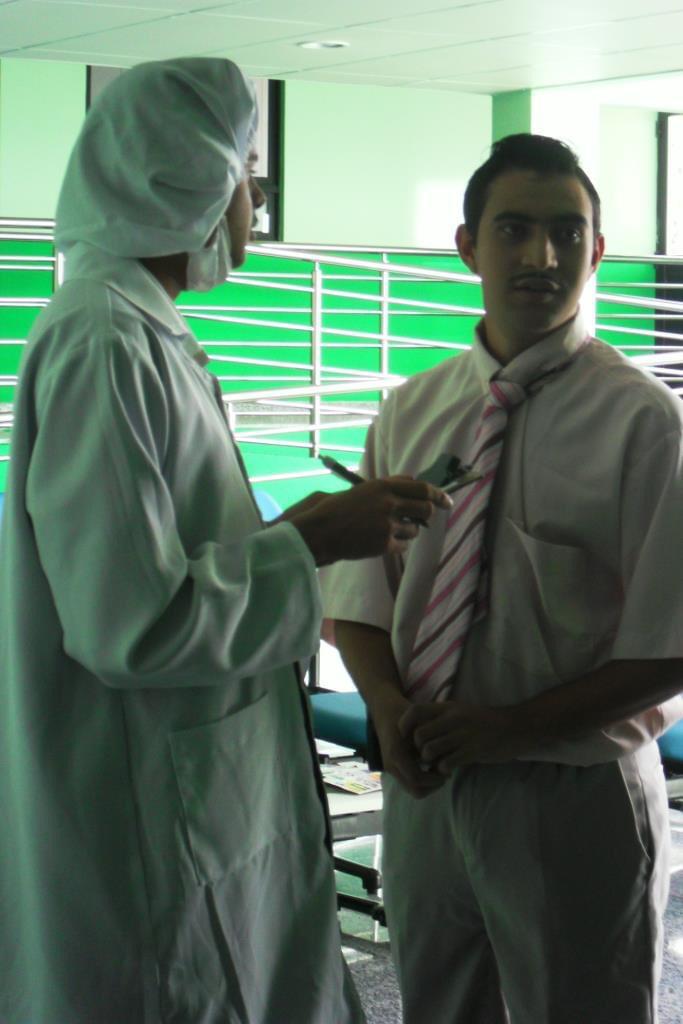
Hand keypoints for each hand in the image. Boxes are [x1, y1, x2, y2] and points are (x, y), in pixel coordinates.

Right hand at [284, 477, 452, 565]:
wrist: (321, 531)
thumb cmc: (337, 509)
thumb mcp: (363, 490)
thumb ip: (388, 485)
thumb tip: (413, 481)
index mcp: (383, 486)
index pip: (421, 488)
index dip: (437, 495)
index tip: (446, 500)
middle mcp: (388, 503)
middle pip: (425, 509)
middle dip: (427, 514)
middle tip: (424, 518)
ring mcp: (387, 524)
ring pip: (414, 529)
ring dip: (407, 530)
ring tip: (387, 530)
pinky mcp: (384, 544)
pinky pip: (403, 545)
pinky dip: (396, 544)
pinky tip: (381, 542)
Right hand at [372, 694, 446, 798]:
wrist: (385, 710)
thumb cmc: (403, 714)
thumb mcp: (419, 726)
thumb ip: (430, 745)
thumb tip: (443, 762)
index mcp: (396, 755)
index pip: (417, 779)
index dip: (435, 779)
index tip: (447, 771)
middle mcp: (391, 765)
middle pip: (415, 791)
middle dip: (433, 786)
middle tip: (445, 775)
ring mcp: (391, 768)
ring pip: (412, 789)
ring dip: (428, 784)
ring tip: (439, 771)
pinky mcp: (393, 767)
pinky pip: (409, 782)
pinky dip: (422, 780)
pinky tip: (431, 767)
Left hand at [399, 700, 529, 772]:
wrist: (515, 728)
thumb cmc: (484, 722)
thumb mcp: (461, 712)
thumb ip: (441, 719)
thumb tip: (417, 732)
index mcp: (448, 708)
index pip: (415, 711)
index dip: (405, 725)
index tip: (407, 738)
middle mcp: (453, 719)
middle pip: (419, 735)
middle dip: (418, 749)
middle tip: (425, 756)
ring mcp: (463, 735)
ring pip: (430, 750)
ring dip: (429, 761)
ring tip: (437, 764)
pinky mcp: (473, 751)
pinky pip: (446, 763)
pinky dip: (443, 770)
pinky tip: (449, 770)